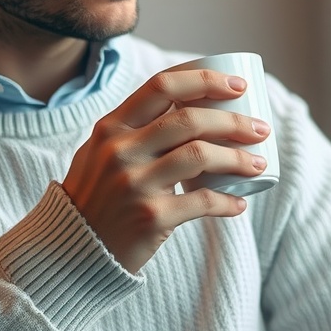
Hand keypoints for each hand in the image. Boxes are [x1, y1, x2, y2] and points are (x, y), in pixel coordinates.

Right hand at [62, 67, 269, 272]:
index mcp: (111, 127)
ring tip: (259, 163)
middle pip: (189, 119)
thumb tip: (193, 105)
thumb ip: (135, 129)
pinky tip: (239, 203)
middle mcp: (120, 150)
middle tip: (260, 128)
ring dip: (238, 158)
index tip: (238, 85)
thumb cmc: (97, 196)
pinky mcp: (149, 217)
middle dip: (234, 120)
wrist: (70, 251)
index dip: (205, 79)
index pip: (162, 85)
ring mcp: (134, 183)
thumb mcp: (102, 152)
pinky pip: (202, 201)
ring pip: (200, 155)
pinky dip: (227, 202)